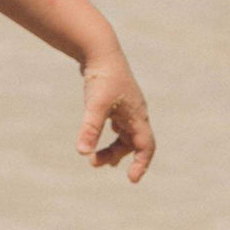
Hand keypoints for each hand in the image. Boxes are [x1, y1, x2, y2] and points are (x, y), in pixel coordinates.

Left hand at [76, 48, 154, 181]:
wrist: (100, 50)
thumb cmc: (102, 77)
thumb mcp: (95, 105)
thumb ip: (90, 129)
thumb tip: (82, 153)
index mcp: (137, 116)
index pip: (146, 146)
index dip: (141, 164)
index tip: (132, 179)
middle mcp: (136, 113)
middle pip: (132, 143)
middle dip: (116, 156)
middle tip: (94, 163)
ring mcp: (127, 107)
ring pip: (124, 135)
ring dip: (111, 148)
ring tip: (93, 158)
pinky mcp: (116, 100)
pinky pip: (118, 125)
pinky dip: (109, 136)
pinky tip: (97, 138)